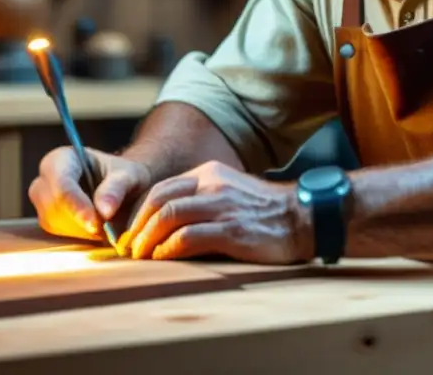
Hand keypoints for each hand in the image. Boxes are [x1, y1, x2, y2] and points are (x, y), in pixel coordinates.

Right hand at [29, 146, 152, 240]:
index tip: (96, 224)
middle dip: (80, 220)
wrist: (121, 188)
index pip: (62, 184)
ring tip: (106, 224)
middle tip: (107, 228)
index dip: (76, 205)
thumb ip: (117, 188)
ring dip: (81, 230)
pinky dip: (79, 236)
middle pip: (52, 205)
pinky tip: (96, 230)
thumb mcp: (129, 175)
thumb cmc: (124, 176)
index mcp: (61, 158)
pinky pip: (58, 234)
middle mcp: (45, 179)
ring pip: (53, 222)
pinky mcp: (48, 220)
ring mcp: (43, 202)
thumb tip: (104, 211)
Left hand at [117, 160, 312, 263]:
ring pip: (168, 215)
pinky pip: (188, 236)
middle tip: (128, 247)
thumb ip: (204, 201)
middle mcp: (213, 184)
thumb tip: (169, 225)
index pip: (163, 188)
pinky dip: (169, 249)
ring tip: (140, 256)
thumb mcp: (232, 193)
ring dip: (147, 238)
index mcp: (210, 173)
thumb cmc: (268, 212)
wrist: (305, 217)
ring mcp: (222, 205)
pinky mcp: (231, 229)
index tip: (132, 232)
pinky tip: (162, 259)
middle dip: (137, 225)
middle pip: (159, 199)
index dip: (141, 211)